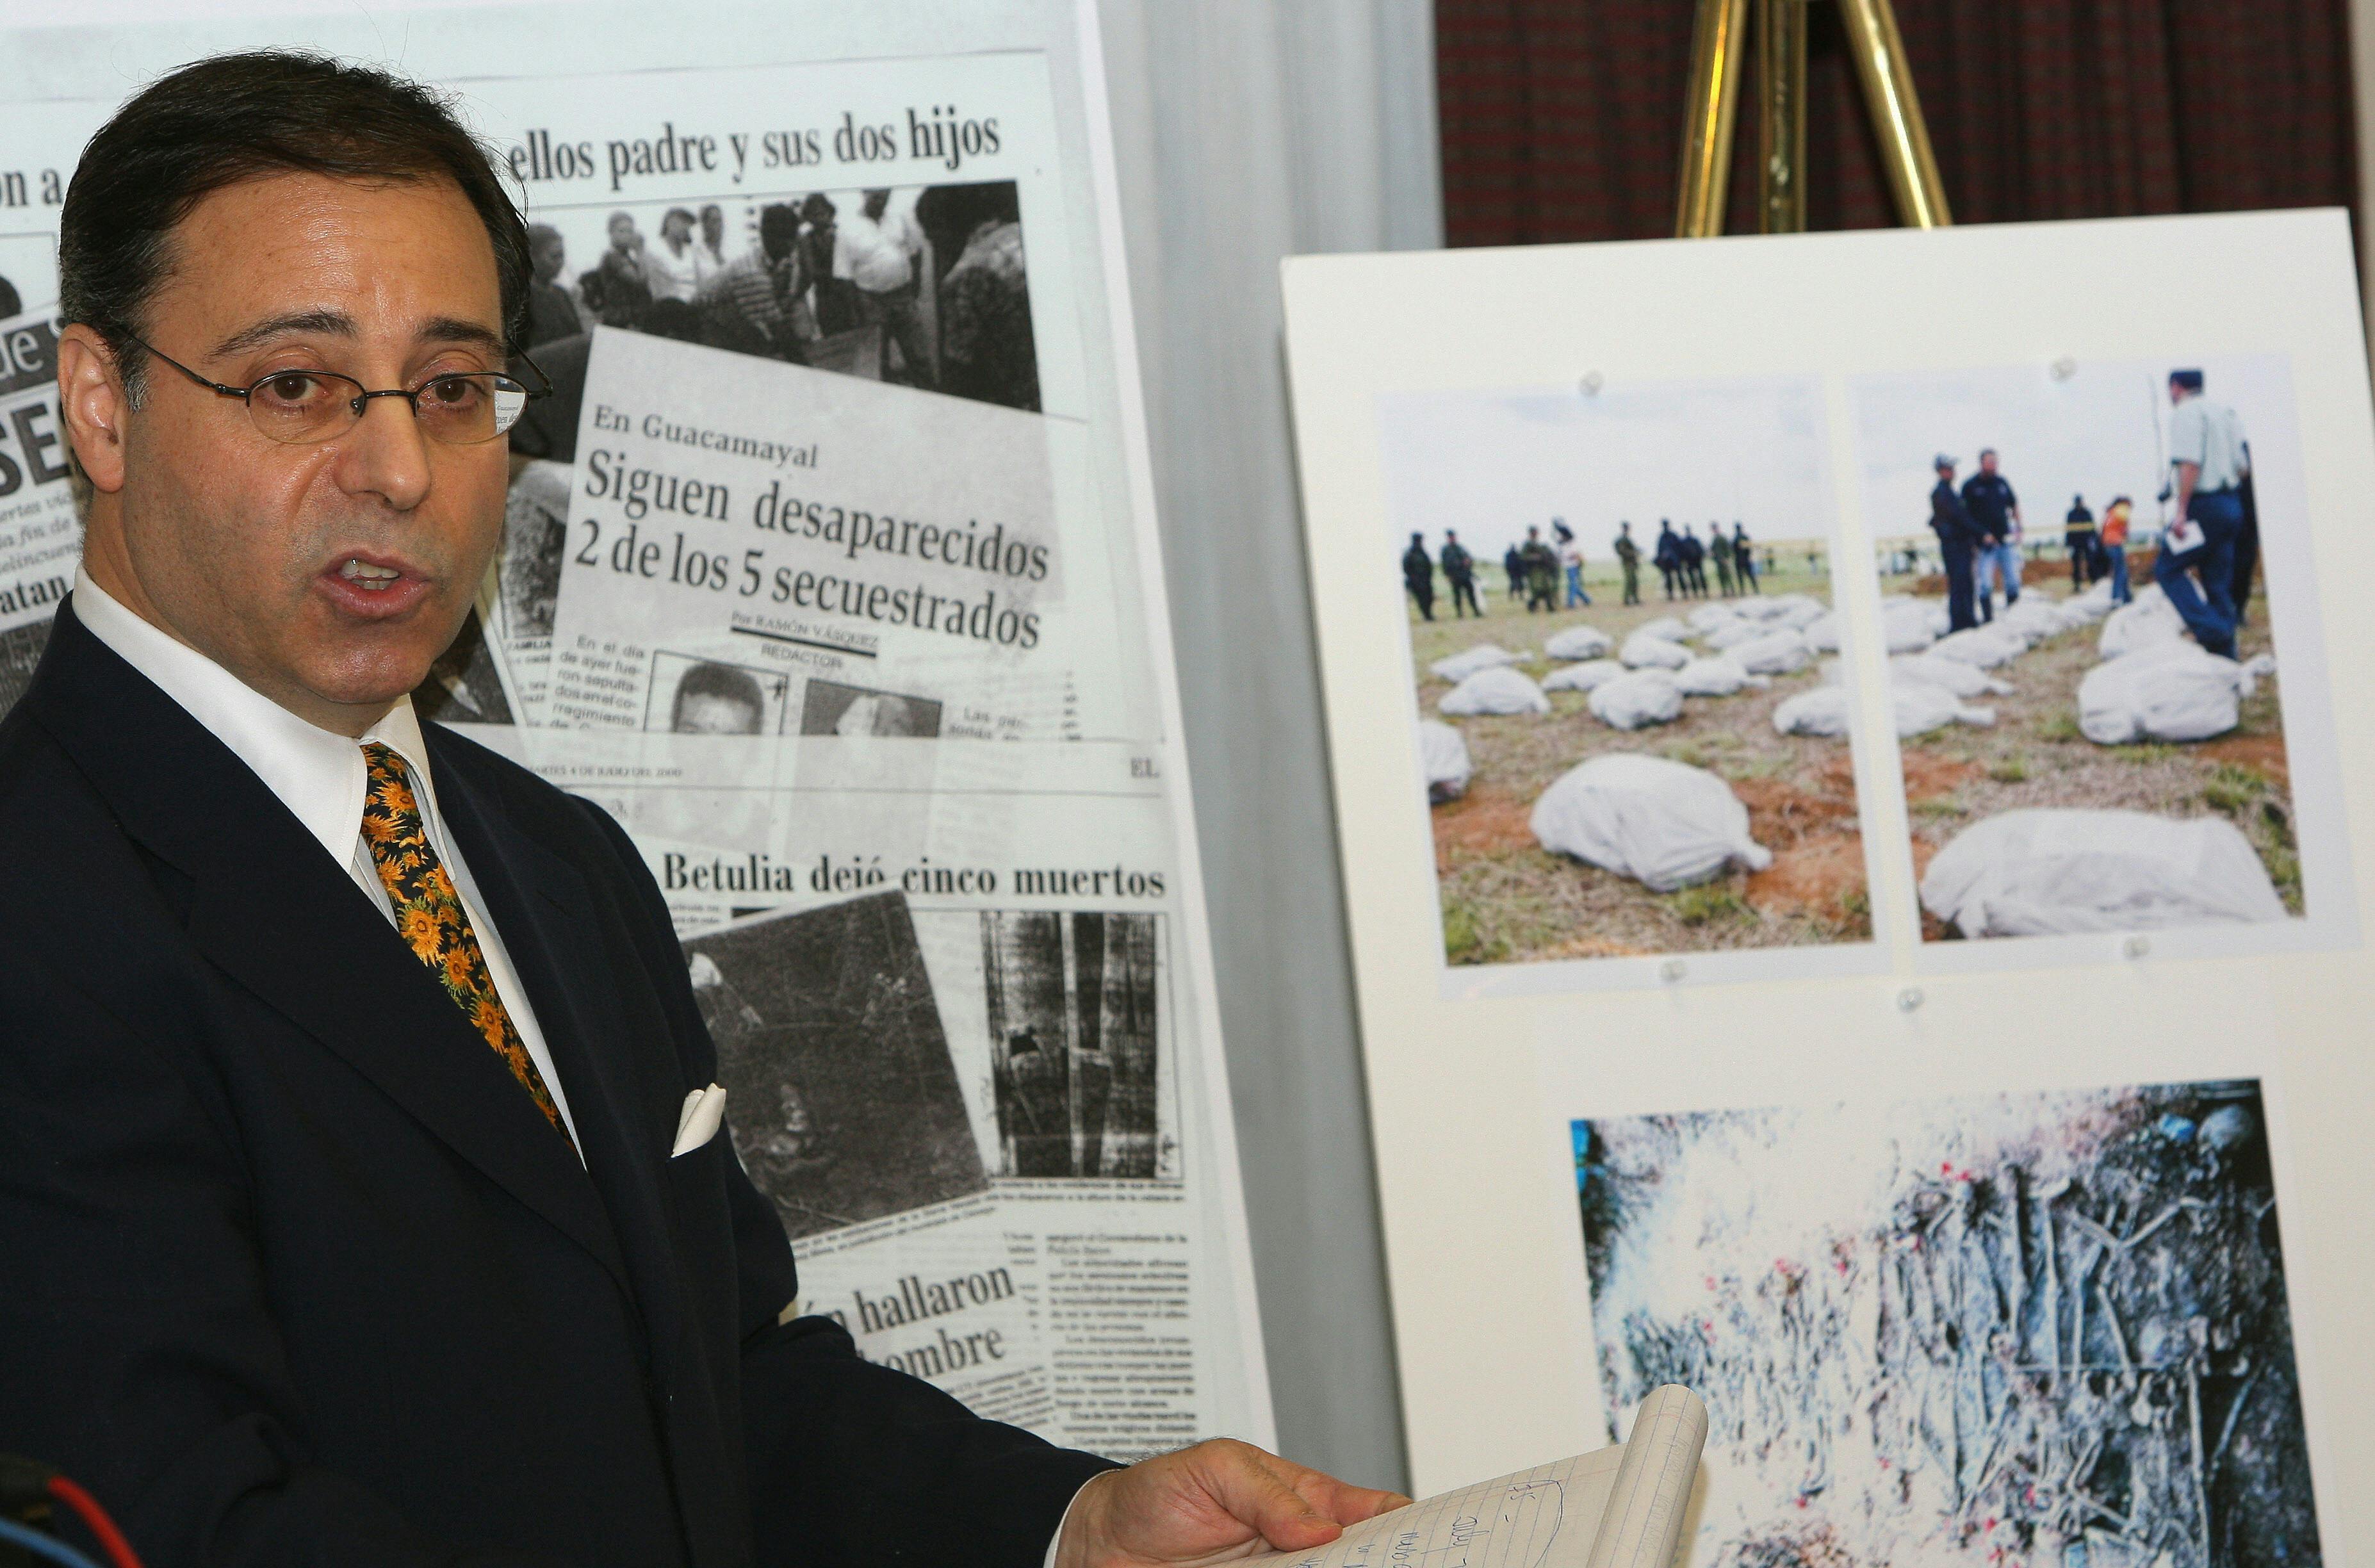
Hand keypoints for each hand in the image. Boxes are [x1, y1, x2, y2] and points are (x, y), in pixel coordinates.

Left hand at [1054, 1439, 1410, 1567]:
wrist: (1101, 1544)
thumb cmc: (1158, 1493)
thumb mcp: (1216, 1468)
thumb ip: (1271, 1495)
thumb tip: (1321, 1529)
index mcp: (1305, 1501)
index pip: (1373, 1513)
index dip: (1409, 1522)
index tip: (1434, 1537)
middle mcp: (1300, 1549)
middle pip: (1362, 1563)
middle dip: (1387, 1563)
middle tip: (1405, 1566)